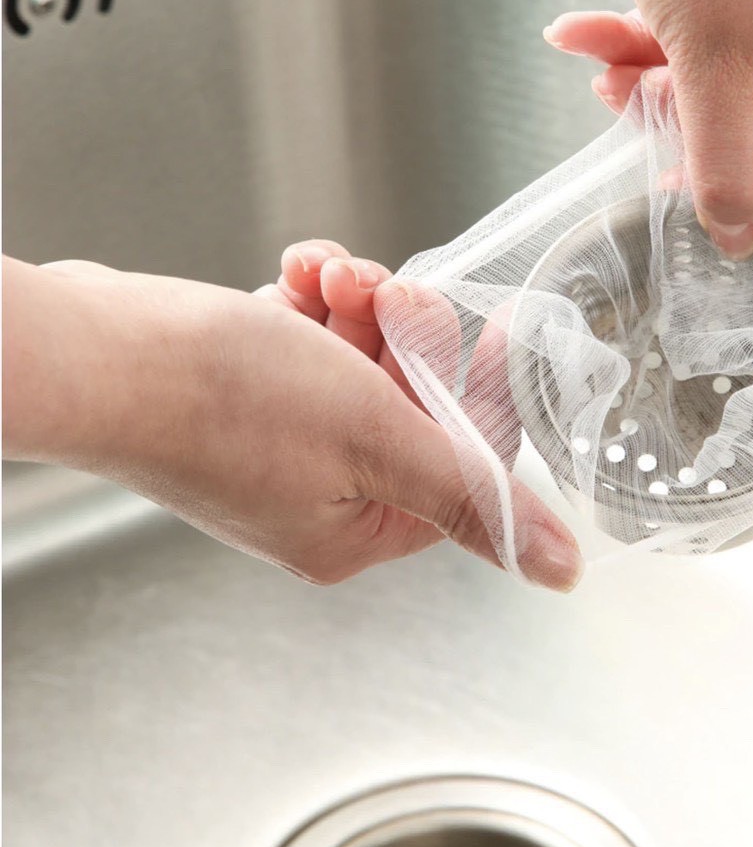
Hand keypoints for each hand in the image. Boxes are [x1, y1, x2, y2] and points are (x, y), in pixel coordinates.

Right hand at [2, 252, 582, 589]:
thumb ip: (476, 496)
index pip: (464, 463)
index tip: (503, 330)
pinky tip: (299, 276)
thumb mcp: (378, 442)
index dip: (486, 394)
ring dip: (361, 307)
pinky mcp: (250, 396)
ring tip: (329, 279)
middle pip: (415, 404)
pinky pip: (315, 343)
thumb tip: (561, 570)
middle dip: (409, 337)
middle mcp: (324, 495)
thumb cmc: (223, 403)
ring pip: (366, 360)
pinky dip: (316, 304)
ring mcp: (283, 443)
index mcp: (361, 529)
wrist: (97, 352)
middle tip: (390, 297)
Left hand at [544, 0, 752, 255]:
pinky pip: (733, 43)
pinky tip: (596, 37)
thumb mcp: (714, 66)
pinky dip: (665, 47)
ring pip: (746, 97)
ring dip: (667, 93)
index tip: (704, 209)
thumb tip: (741, 239)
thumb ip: (727, 171)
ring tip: (608, 72)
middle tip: (642, 123)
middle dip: (700, 144)